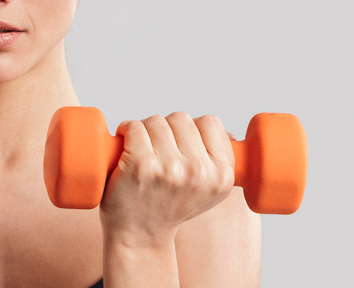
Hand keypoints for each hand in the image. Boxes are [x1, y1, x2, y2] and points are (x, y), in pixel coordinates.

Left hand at [99, 112, 234, 247]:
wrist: (139, 235)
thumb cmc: (170, 207)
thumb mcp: (209, 191)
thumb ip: (219, 163)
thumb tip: (229, 133)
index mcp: (221, 175)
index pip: (210, 123)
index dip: (191, 128)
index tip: (178, 141)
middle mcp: (198, 171)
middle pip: (180, 118)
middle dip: (165, 128)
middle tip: (155, 147)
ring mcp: (170, 167)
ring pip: (156, 121)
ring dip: (144, 129)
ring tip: (140, 148)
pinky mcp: (141, 165)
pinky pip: (134, 127)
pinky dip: (126, 129)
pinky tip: (124, 142)